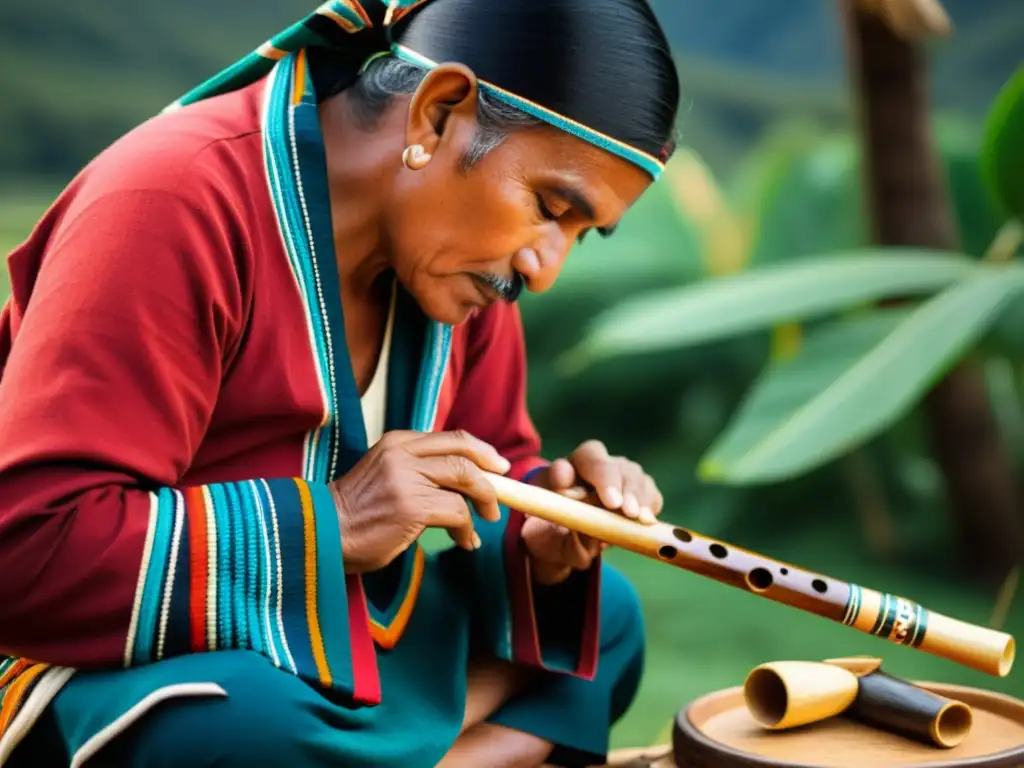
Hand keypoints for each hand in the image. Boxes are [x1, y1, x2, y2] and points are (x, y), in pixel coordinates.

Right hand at [330, 430, 508, 572]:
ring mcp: (407, 478)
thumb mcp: (387, 475)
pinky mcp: (411, 506)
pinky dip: (466, 528)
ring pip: (465, 481)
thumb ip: (419, 469)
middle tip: (497, 500)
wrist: (321, 533)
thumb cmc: (356, 512)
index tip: (498, 466)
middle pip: (464, 454)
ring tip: (479, 525)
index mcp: (398, 442)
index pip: (452, 437)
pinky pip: (456, 511)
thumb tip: (464, 479)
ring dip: (481, 505)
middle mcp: (403, 454)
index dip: (481, 451)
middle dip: (489, 478)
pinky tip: (463, 541)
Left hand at [520, 440, 663, 585]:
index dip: (604, 476)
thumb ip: (554, 510)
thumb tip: (567, 488)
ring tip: (640, 519)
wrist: (560, 541)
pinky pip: (652, 496)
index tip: (611, 502)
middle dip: (626, 490)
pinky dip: (650, 508)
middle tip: (629, 512)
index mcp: (572, 466)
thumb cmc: (550, 528)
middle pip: (620, 467)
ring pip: (638, 479)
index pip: (591, 456)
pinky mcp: (640, 495)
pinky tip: (647, 522)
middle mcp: (602, 466)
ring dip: (640, 499)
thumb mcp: (544, 525)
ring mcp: (623, 478)